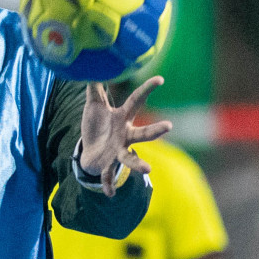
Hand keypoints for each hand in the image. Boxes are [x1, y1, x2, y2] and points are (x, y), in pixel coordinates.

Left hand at [78, 76, 172, 195]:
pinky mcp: (107, 164)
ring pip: (130, 158)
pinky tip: (109, 195)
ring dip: (138, 164)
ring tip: (148, 170)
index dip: (147, 90)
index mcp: (122, 118)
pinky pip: (108, 176)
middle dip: (155, 131)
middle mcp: (125, 135)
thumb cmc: (96, 126)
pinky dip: (108, 185)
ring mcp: (118, 151)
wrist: (89, 151)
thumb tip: (92, 63)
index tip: (160, 79)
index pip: (136, 101)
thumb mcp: (93, 104)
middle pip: (143, 133)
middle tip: (169, 126)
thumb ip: (95, 86)